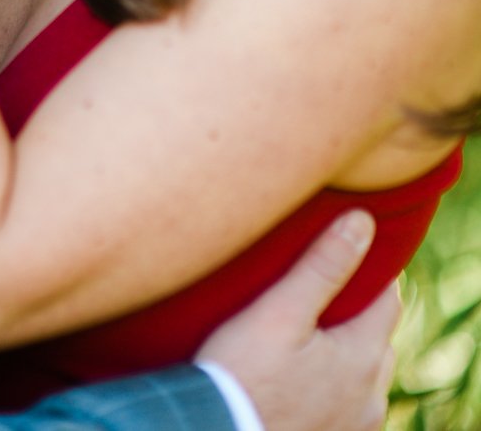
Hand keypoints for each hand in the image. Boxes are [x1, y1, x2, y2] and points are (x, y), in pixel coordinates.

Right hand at [198, 212, 398, 430]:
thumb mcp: (279, 311)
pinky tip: (301, 375)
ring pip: (363, 374)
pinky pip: (347, 404)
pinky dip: (334, 384)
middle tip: (318, 288)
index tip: (343, 251)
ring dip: (346, 351)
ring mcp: (355, 426)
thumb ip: (323, 266)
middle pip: (378, 337)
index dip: (370, 270)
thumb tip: (362, 222)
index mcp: (363, 357)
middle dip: (356, 310)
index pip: (388, 298)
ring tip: (307, 331)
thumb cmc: (244, 374)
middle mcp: (370, 396)